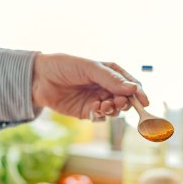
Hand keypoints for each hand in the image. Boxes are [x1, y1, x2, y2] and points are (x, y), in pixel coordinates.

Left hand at [31, 53, 149, 119]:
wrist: (38, 78)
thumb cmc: (64, 66)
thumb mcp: (89, 68)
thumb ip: (111, 79)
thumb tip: (133, 89)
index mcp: (110, 72)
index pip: (131, 84)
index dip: (139, 93)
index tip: (144, 101)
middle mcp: (106, 87)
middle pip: (125, 99)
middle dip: (124, 102)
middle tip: (118, 103)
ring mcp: (97, 100)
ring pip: (114, 110)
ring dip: (112, 109)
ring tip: (103, 105)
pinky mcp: (87, 112)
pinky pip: (100, 117)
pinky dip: (100, 115)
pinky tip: (93, 108)